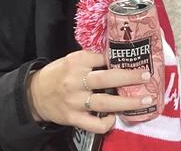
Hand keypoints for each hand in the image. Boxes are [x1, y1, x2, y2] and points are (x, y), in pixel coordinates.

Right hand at [26, 50, 155, 134]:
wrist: (34, 95)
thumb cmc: (58, 75)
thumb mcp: (71, 60)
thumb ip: (92, 59)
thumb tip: (119, 55)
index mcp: (76, 62)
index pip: (102, 57)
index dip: (120, 58)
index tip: (138, 57)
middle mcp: (75, 81)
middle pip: (106, 79)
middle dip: (129, 77)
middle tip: (147, 76)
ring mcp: (74, 101)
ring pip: (104, 103)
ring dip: (127, 103)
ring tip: (145, 100)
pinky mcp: (73, 118)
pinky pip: (94, 124)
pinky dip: (107, 123)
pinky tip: (114, 118)